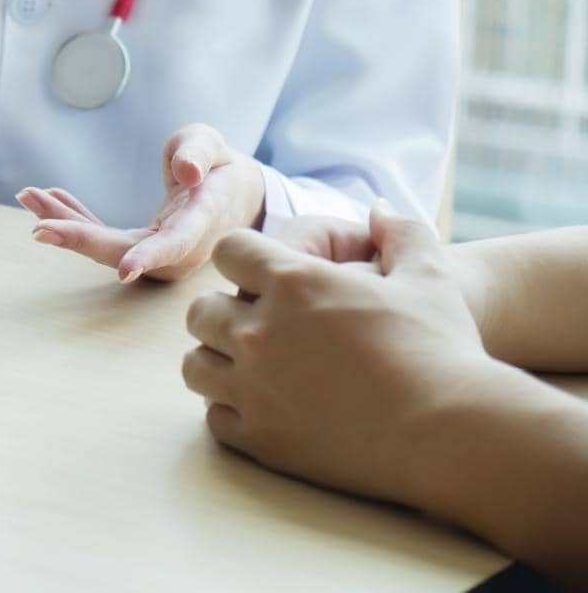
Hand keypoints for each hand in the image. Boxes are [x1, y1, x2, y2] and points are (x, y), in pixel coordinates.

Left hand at [16, 124, 264, 281]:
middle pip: (122, 249)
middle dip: (79, 238)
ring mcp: (155, 253)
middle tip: (38, 229)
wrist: (231, 195)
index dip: (148, 256)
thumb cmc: (221, 167)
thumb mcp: (214, 147)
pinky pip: (103, 237)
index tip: (124, 270)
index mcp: (201, 221)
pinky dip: (75, 218)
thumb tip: (187, 172)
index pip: (174, 243)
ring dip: (66, 223)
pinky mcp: (139, 247)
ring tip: (27, 196)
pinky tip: (47, 200)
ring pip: (105, 244)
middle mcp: (176, 248)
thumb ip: (200, 153)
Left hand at [181, 205, 514, 504]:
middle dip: (224, 313)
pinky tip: (264, 406)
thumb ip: (401, 232)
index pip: (228, 250)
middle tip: (256, 325)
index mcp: (294, 281)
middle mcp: (259, 331)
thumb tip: (378, 209)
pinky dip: (232, 409)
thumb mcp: (429, 276)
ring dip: (217, 360)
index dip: (243, 258)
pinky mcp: (259, 437)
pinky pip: (214, 416)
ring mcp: (253, 387)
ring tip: (250, 365)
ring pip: (194, 365)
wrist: (453, 433)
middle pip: (200, 311)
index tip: (262, 276)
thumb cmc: (444, 349)